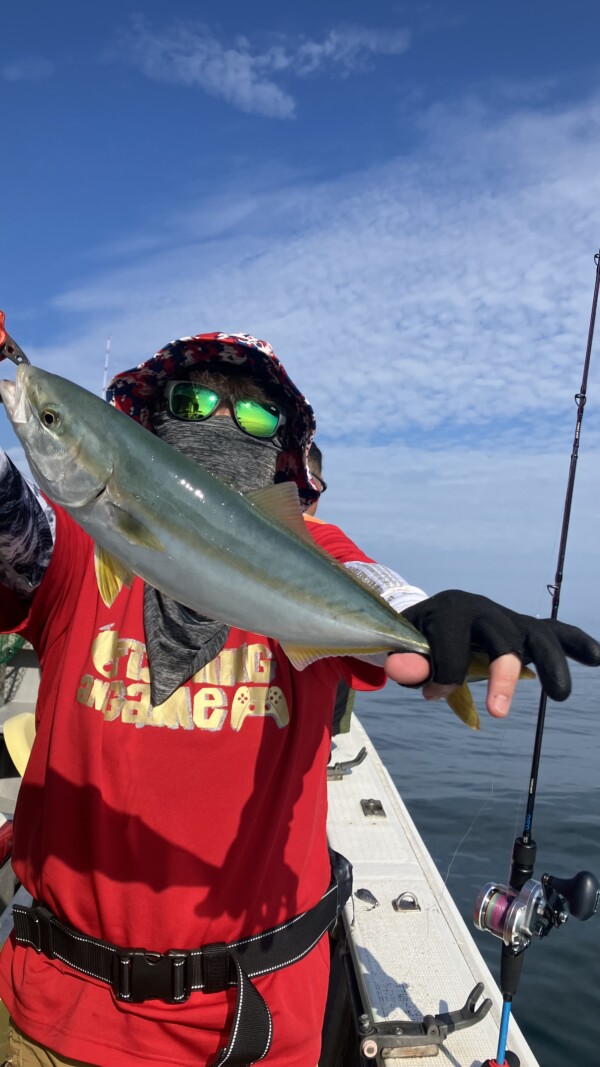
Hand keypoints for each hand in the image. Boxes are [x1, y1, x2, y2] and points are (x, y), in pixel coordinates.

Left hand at [387, 590, 599, 718]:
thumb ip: (403, 661)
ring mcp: (508, 617)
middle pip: (502, 639)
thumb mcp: (402, 647)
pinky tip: (597, 657)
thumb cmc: (418, 637)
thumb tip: (407, 672)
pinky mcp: (524, 628)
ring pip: (537, 635)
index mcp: (451, 609)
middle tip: (497, 714)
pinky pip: (556, 631)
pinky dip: (577, 642)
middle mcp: (483, 609)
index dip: (441, 679)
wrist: (431, 617)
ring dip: (551, 664)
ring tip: (559, 696)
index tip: (432, 695)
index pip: (452, 648)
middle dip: (500, 675)